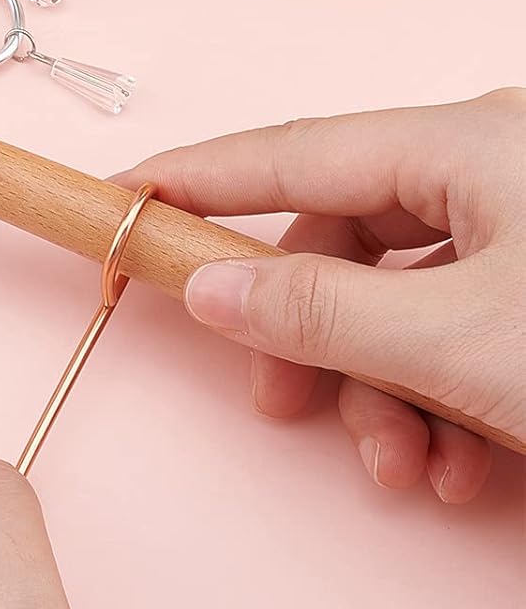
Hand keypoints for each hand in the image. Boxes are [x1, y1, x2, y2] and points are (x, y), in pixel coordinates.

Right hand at [122, 89, 525, 502]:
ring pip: (398, 296)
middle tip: (282, 402)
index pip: (290, 153)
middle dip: (317, 342)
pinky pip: (454, 322)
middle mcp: (488, 166)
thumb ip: (323, 313)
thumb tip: (212, 288)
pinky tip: (460, 464)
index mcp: (464, 143)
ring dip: (384, 391)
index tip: (122, 200)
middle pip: (345, 241)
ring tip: (407, 465)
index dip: (196, 178)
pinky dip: (440, 395)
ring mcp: (523, 224)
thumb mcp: (461, 343)